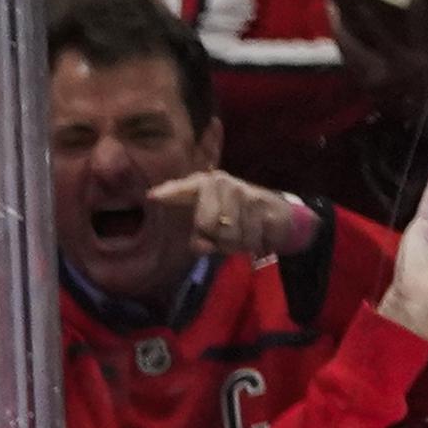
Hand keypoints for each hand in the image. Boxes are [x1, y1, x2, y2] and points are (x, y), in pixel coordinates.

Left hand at [148, 170, 308, 257]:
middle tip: (224, 235)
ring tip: (241, 233)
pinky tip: (256, 234)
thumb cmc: (233, 220)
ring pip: (229, 234)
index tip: (152, 196)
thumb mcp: (210, 230)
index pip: (183, 188)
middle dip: (216, 238)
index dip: (169, 192)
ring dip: (236, 244)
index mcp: (202, 185)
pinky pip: (249, 237)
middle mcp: (220, 182)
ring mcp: (242, 190)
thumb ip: (199, 239)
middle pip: (207, 223)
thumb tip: (203, 245)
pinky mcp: (262, 202)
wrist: (275, 211)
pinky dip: (252, 244)